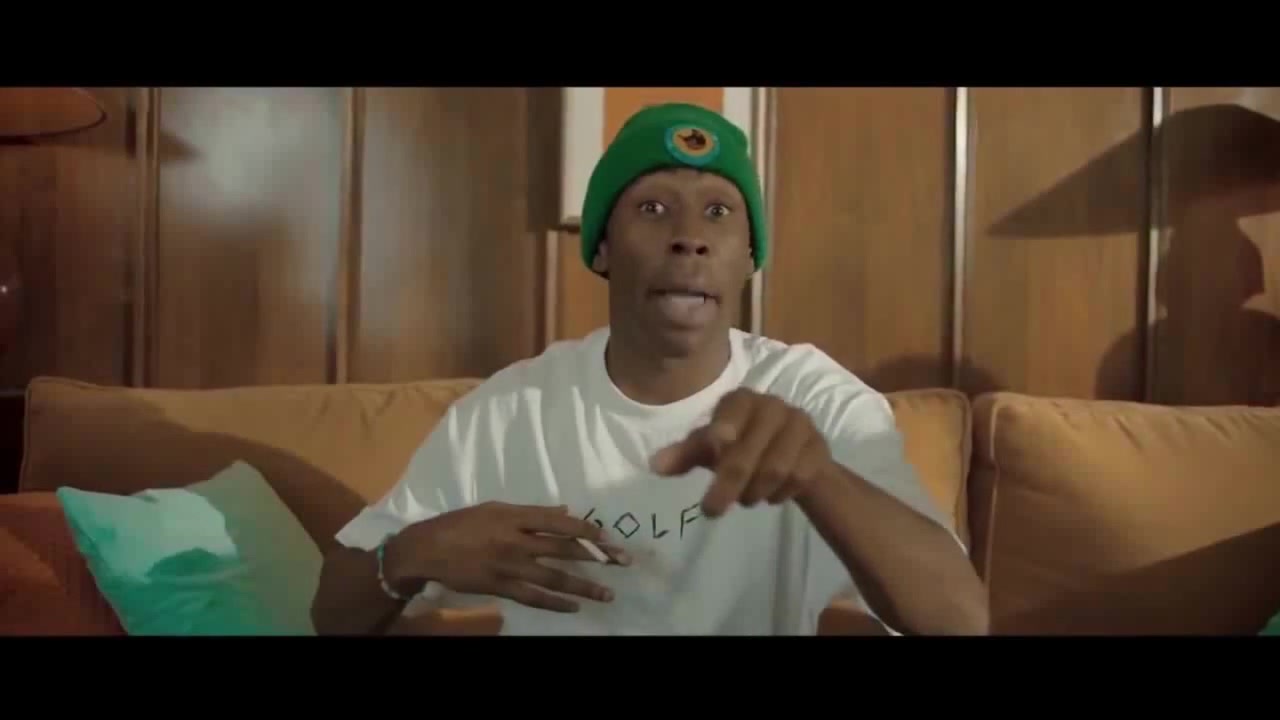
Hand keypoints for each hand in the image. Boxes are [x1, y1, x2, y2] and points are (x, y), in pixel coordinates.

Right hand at [385, 501, 629, 612]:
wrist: (428, 550)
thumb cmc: (460, 524)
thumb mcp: (495, 508)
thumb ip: (530, 512)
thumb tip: (563, 512)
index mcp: (515, 517)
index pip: (560, 522)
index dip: (587, 530)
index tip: (608, 536)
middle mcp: (517, 541)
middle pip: (565, 548)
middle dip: (597, 555)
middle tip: (622, 561)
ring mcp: (510, 566)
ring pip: (555, 577)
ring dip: (584, 586)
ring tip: (607, 593)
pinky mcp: (501, 587)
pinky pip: (534, 597)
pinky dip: (556, 603)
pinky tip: (574, 607)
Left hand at [650, 388, 831, 516]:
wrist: (793, 454)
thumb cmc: (741, 446)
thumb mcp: (710, 450)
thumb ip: (685, 455)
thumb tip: (655, 466)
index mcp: (741, 400)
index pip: (732, 410)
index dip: (724, 426)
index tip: (716, 445)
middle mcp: (772, 405)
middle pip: (749, 451)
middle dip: (728, 485)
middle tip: (711, 511)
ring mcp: (799, 424)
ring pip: (776, 469)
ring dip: (755, 492)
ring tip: (746, 498)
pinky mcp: (819, 446)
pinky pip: (799, 478)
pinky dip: (780, 494)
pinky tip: (771, 496)